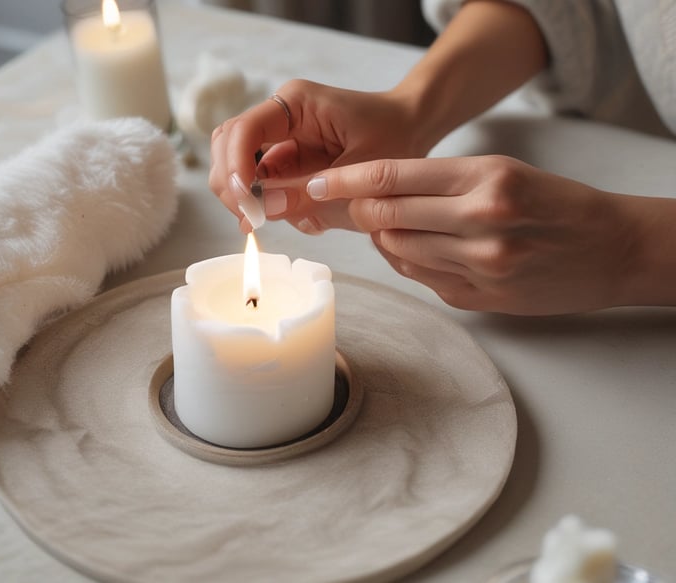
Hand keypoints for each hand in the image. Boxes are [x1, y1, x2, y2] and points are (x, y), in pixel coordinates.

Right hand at [209, 79, 428, 232]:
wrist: (414, 128)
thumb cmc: (395, 136)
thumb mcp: (359, 169)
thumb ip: (310, 192)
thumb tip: (263, 212)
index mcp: (295, 104)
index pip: (243, 131)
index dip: (235, 167)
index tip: (245, 202)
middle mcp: (279, 116)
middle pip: (228, 146)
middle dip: (232, 185)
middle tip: (250, 219)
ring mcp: (280, 138)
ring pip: (238, 164)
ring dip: (245, 196)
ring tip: (267, 221)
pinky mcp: (287, 160)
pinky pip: (261, 182)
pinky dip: (266, 203)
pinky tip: (290, 216)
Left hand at [301, 155, 671, 314]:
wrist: (610, 250)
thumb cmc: (555, 204)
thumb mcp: (504, 172)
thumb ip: (441, 183)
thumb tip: (377, 196)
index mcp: (486, 180)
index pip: (392, 177)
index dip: (346, 180)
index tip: (319, 182)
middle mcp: (479, 223)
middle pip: (384, 216)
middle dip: (356, 209)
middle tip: (349, 204)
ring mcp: (478, 266)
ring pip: (395, 250)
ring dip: (381, 237)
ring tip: (392, 225)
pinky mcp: (475, 298)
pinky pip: (417, 276)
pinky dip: (404, 260)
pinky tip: (416, 249)